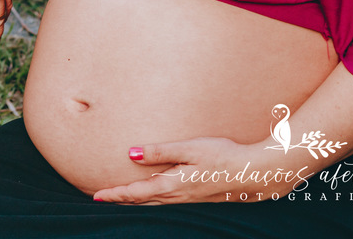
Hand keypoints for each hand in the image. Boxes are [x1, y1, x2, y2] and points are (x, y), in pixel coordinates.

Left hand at [92, 137, 310, 204]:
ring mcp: (188, 198)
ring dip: (135, 200)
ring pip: (155, 202)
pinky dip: (152, 199)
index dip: (116, 194)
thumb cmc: (223, 156)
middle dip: (121, 199)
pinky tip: (153, 195)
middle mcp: (178, 195)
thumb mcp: (189, 149)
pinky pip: (167, 200)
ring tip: (120, 197)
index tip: (96, 196)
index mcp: (172, 185)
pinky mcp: (197, 196)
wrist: (256, 173)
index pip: (136, 192)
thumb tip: (130, 153)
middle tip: (100, 198)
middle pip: (142, 200)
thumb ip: (160, 151)